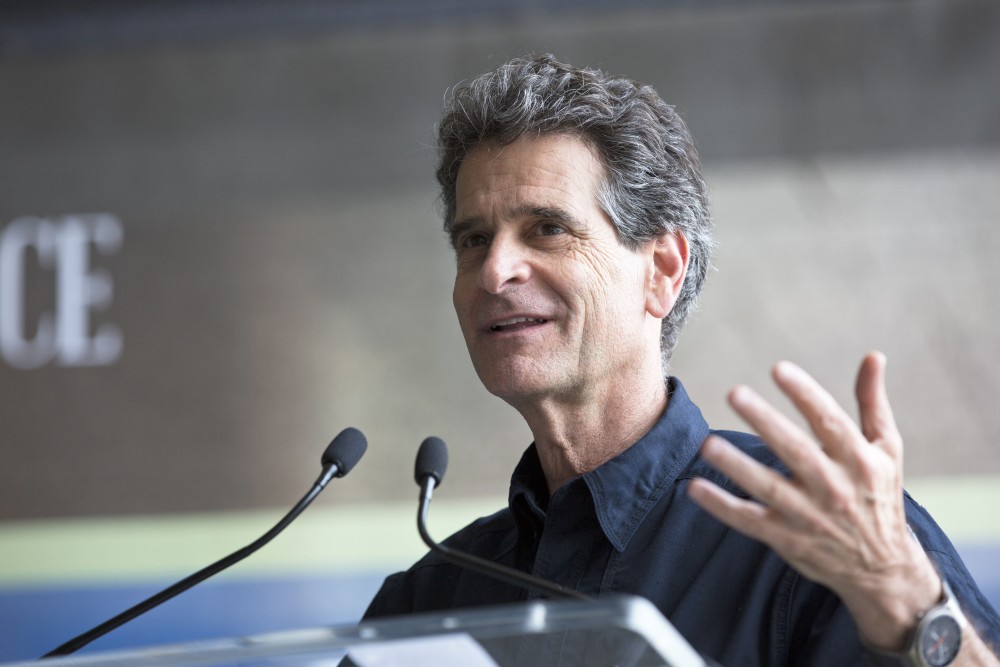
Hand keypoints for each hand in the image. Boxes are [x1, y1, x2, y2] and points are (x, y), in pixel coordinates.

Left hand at [687, 352, 940, 649]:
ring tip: (708, 443)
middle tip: (734, 392)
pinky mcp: (787, 539)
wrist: (883, 567)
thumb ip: (872, 402)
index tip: (778, 369)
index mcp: (859, 460)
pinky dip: (722, 507)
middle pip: (795, 450)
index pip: (829, 422)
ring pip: (768, 488)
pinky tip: (695, 487)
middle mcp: (834, 488)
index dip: (805, 395)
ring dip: (736, 466)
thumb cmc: (879, 494)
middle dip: (765, 421)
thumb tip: (874, 355)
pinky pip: (749, 521)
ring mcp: (809, 516)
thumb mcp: (886, 449)